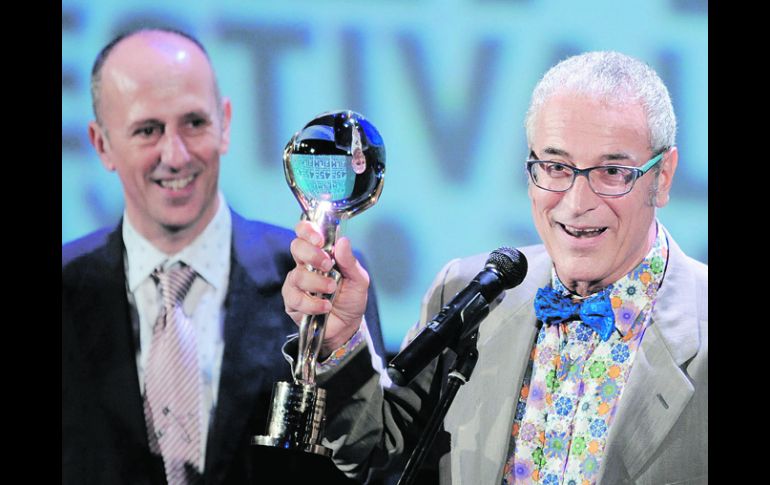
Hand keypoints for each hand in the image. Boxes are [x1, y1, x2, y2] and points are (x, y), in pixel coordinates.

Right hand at [282, 220, 369, 355]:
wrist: (348, 326)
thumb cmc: (351, 299)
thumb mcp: (358, 280)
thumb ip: (350, 262)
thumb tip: (343, 241)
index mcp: (321, 254)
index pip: (306, 233)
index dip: (307, 230)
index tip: (319, 239)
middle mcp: (305, 265)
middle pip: (296, 247)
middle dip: (311, 254)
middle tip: (327, 265)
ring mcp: (296, 283)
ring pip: (297, 275)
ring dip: (316, 283)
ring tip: (331, 290)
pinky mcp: (292, 302)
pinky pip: (295, 298)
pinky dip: (312, 303)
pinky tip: (325, 307)